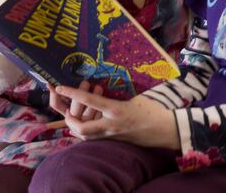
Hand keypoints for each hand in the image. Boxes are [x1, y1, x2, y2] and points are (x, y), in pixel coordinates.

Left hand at [54, 85, 180, 149]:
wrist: (165, 130)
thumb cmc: (153, 110)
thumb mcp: (135, 97)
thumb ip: (117, 95)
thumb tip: (104, 85)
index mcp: (115, 110)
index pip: (88, 101)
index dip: (72, 93)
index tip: (59, 87)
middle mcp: (111, 125)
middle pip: (81, 128)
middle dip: (69, 120)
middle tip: (67, 110)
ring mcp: (112, 135)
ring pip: (86, 136)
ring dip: (76, 127)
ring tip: (73, 115)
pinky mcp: (115, 140)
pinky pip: (95, 138)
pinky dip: (87, 131)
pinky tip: (87, 122)